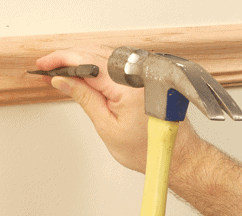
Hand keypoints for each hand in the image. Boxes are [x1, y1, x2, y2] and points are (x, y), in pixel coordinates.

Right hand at [36, 45, 148, 172]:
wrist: (170, 152)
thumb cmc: (145, 147)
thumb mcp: (106, 126)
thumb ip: (84, 98)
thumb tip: (64, 81)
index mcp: (128, 88)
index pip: (87, 63)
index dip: (62, 60)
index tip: (46, 65)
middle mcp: (138, 76)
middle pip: (95, 54)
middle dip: (68, 59)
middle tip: (51, 69)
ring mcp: (143, 75)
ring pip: (104, 56)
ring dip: (81, 61)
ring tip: (64, 72)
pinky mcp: (143, 78)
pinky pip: (115, 64)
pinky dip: (97, 66)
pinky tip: (87, 73)